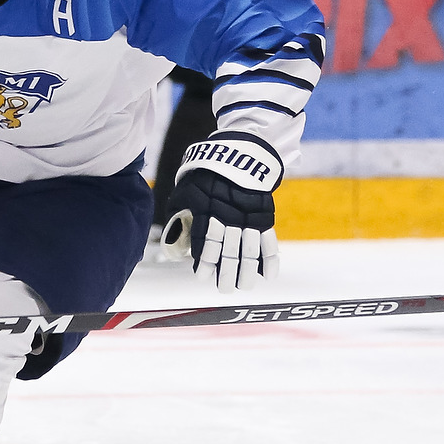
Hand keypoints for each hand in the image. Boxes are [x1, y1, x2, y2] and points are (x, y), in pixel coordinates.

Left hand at [162, 131, 281, 291]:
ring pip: (249, 249)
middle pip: (229, 249)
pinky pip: (269, 240)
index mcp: (208, 210)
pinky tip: (268, 276)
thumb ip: (178, 214)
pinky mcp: (264, 215)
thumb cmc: (205, 176)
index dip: (205, 261)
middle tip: (224, 288)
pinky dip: (270, 258)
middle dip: (226, 272)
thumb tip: (172, 238)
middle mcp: (229, 216)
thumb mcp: (185, 191)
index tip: (202, 277)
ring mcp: (248, 217)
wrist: (236, 155)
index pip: (206, 241)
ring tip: (244, 287)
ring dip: (247, 271)